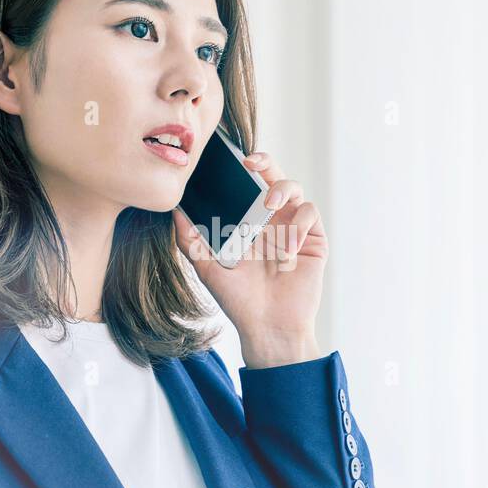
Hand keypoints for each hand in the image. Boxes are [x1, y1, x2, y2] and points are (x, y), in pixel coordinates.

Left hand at [171, 150, 327, 367]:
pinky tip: (287, 245)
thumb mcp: (207, 267)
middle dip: (266, 163)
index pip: (248, 185)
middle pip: (273, 177)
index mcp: (249, 222)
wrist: (267, 327)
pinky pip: (310, 215)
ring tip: (269, 205)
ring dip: (282, 190)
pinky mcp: (313, 241)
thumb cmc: (238, 299)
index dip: (244, 168)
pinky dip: (299, 223)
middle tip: (251, 164)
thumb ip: (190, 239)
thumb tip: (174, 211)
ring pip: (295, 191)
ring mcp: (294, 229)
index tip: (232, 161)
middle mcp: (272, 221)